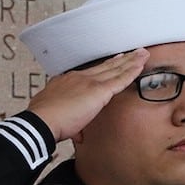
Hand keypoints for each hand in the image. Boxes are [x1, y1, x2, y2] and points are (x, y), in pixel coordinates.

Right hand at [27, 49, 149, 141]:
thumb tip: (77, 132)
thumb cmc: (45, 120)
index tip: (113, 61)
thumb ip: (72, 123)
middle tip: (133, 52)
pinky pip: (120, 79)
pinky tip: (140, 65)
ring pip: (116, 69)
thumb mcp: (57, 116)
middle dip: (121, 60)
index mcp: (68, 81)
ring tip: (143, 53)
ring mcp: (90, 82)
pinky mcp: (98, 91)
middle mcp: (79, 78)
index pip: (91, 73)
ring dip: (131, 61)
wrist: (42, 121)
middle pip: (106, 66)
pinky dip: (132, 71)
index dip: (104, 67)